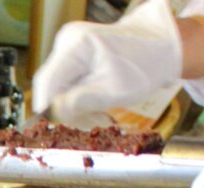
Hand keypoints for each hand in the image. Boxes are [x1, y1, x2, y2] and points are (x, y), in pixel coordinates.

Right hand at [31, 0, 182, 123]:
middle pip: (51, 85)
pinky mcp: (73, 56)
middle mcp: (67, 42)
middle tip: (91, 126)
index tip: (57, 129)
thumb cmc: (142, 67)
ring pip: (59, 87)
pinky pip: (68, 84)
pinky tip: (97, 108)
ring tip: (100, 119)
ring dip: (75, 108)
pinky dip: (80, 99)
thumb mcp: (115, 91)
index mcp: (76, 46)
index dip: (47, 109)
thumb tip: (53, 112)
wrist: (156, 48)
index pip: (47, 82)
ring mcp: (69, 48)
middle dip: (66, 110)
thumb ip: (82, 101)